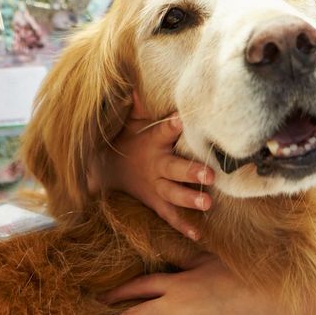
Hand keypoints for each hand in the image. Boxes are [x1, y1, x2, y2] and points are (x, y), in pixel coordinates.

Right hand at [92, 91, 214, 239]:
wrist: (105, 171)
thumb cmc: (128, 140)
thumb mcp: (131, 121)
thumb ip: (140, 105)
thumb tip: (137, 82)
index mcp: (152, 142)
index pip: (163, 131)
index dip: (173, 125)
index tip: (183, 119)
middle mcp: (156, 165)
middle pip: (174, 169)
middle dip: (191, 172)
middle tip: (210, 176)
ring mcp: (156, 186)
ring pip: (174, 194)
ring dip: (190, 199)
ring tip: (208, 204)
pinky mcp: (156, 202)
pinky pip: (169, 215)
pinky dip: (183, 225)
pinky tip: (199, 234)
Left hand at [103, 255, 282, 314]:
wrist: (262, 298)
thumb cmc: (238, 275)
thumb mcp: (209, 260)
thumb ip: (185, 257)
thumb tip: (168, 246)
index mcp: (177, 284)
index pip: (140, 287)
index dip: (119, 293)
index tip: (102, 296)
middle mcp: (174, 306)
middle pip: (136, 313)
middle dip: (117, 312)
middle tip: (98, 311)